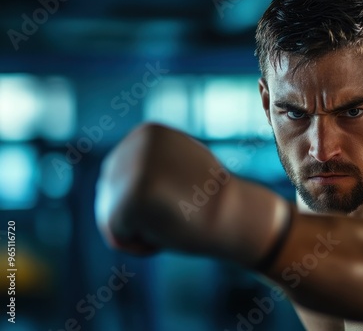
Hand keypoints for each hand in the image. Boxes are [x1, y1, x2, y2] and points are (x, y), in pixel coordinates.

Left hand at [95, 123, 288, 265]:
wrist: (238, 215)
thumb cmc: (214, 200)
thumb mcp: (182, 167)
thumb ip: (153, 165)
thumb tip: (128, 177)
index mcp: (147, 133)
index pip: (122, 177)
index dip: (150, 200)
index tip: (183, 198)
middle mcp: (133, 143)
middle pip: (110, 194)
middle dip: (141, 215)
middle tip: (180, 212)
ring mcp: (130, 167)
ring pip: (110, 214)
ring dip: (140, 229)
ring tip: (175, 220)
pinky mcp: (129, 196)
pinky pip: (116, 234)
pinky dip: (139, 244)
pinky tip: (167, 233)